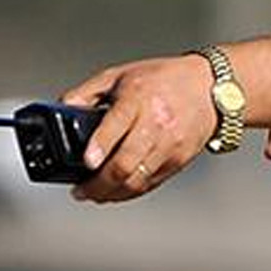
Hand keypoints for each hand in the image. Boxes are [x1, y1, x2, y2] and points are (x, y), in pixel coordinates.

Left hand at [61, 55, 217, 203]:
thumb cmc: (164, 79)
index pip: (118, 124)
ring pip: (136, 181)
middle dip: (98, 183)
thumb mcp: (120, 74)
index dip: (101, 146)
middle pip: (126, 163)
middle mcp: (155, 123)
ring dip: (111, 194)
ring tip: (93, 195)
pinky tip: (115, 192)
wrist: (208, 88)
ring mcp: (169, 146)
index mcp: (138, 97)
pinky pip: (149, 185)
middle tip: (80, 190)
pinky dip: (129, 193)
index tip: (87, 162)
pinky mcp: (177, 161)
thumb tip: (63, 107)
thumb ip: (87, 92)